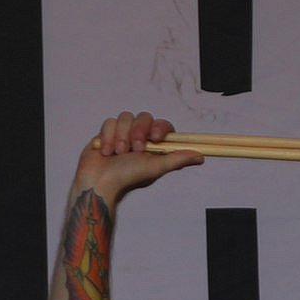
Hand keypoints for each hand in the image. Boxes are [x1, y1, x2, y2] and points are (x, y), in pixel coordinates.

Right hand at [72, 111, 203, 202]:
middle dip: (137, 132)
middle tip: (133, 150)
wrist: (99, 181)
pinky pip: (110, 122)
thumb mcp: (155, 168)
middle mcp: (140, 137)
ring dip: (121, 136)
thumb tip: (201, 156)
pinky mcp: (107, 132)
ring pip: (126, 117)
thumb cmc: (128, 177)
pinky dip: (108, 137)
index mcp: (154, 146)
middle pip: (144, 117)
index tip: (156, 137)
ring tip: (118, 154)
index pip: (163, 126)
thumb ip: (177, 159)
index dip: (160, 127)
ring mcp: (123, 133)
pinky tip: (106, 152)